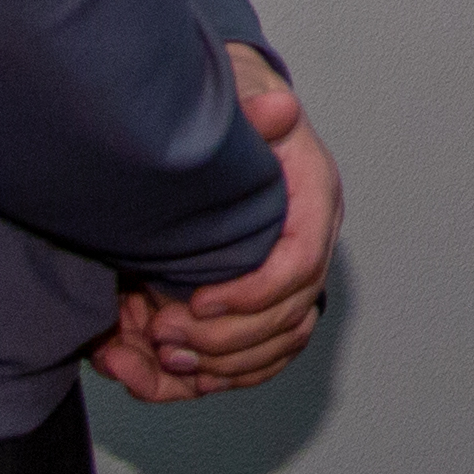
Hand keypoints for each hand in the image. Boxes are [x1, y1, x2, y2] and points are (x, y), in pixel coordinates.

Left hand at [93, 42, 337, 402]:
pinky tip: (170, 370)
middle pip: (289, 317)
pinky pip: (254, 357)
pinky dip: (214, 373)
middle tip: (164, 332)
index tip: (198, 300)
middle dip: (226, 337)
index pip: (299, 264)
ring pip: (273, 346)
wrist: (230, 119)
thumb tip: (279, 108)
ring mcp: (288, 275)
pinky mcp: (261, 299)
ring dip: (217, 363)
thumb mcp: (246, 99)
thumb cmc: (239, 111)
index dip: (254, 293)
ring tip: (158, 353)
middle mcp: (309, 244)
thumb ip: (258, 111)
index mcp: (314, 201)